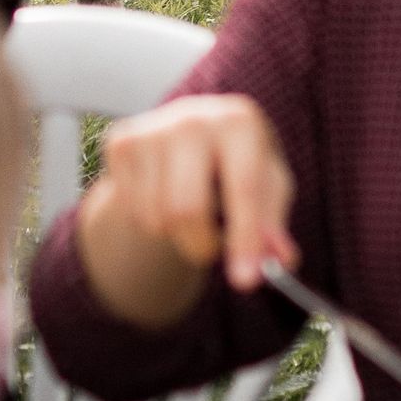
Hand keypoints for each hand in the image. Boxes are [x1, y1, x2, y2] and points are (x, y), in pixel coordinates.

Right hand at [93, 93, 295, 292]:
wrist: (192, 131)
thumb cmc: (239, 164)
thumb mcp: (267, 187)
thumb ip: (273, 226)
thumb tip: (280, 260)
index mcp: (239, 122)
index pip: (244, 188)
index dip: (245, 239)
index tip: (245, 282)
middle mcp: (193, 118)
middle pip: (187, 209)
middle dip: (201, 245)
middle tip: (211, 250)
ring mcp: (152, 128)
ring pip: (157, 217)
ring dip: (177, 235)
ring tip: (192, 215)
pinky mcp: (121, 142)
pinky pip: (133, 212)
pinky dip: (152, 221)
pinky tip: (164, 198)